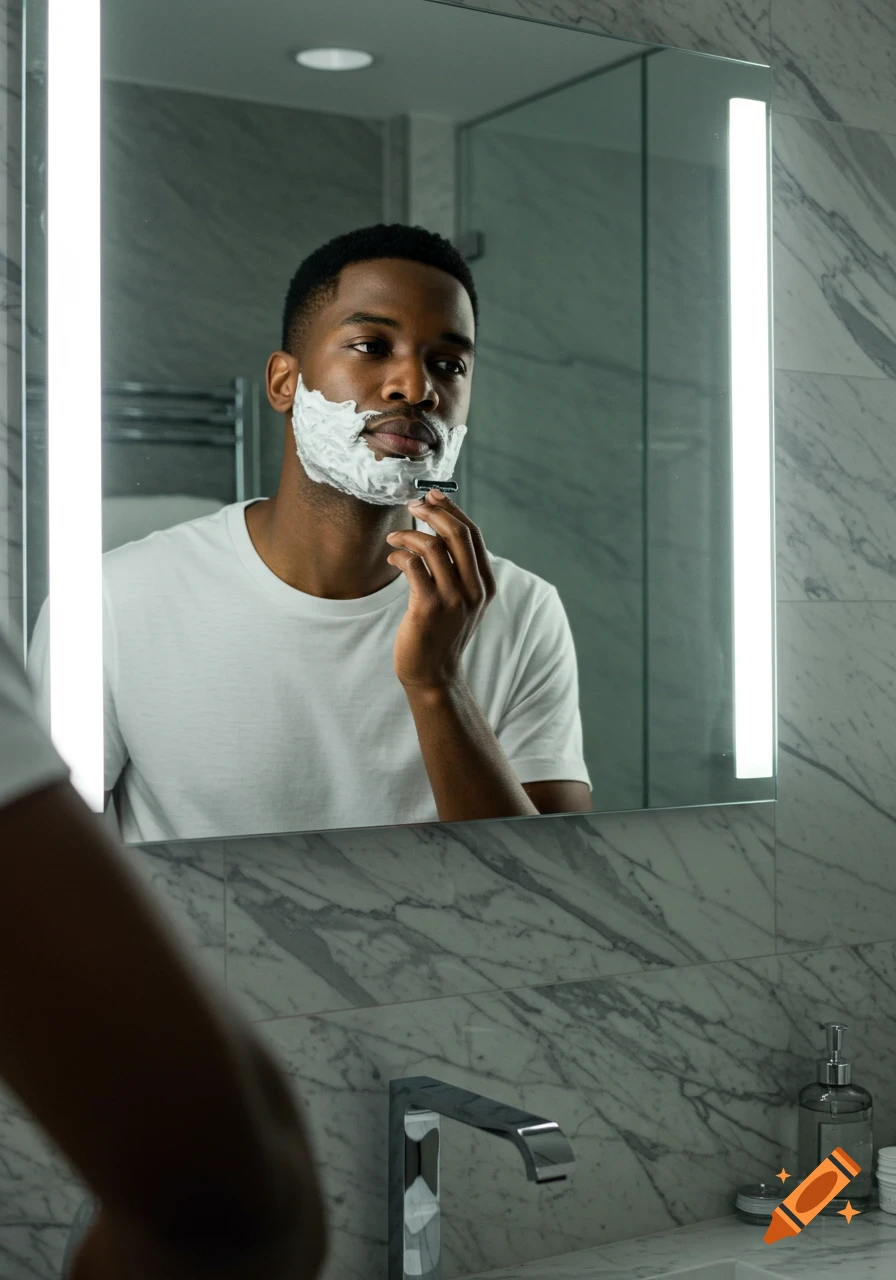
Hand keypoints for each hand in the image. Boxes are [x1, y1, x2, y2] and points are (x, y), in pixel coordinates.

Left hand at [385, 488, 496, 690]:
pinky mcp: (428, 607)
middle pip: (458, 534)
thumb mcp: (462, 601)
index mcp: (485, 585)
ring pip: (432, 546)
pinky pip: (413, 565)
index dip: (452, 510)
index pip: (473, 535)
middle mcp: (474, 590)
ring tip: (394, 538)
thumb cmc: (442, 633)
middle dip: (434, 512)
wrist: (434, 674)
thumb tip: (443, 528)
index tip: (434, 495)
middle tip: (413, 505)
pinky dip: (399, 555)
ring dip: (408, 534)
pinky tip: (392, 558)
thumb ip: (459, 571)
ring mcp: (453, 599)